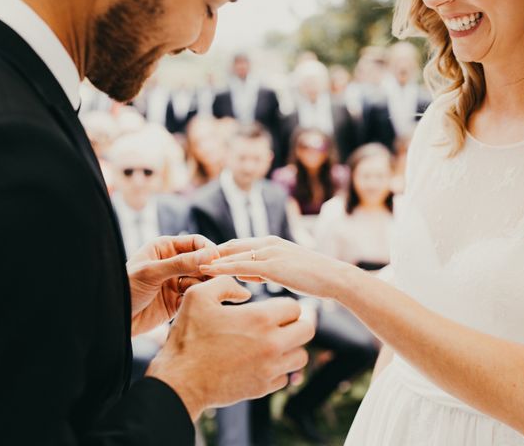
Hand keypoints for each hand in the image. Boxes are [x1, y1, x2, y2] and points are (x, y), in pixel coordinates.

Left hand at [127, 235, 219, 335]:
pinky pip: (195, 296)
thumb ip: (180, 263)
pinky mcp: (177, 301)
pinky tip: (186, 303)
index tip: (215, 261)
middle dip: (208, 270)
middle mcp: (173, 262)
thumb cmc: (125, 288)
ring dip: (201, 286)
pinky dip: (195, 299)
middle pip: (202, 261)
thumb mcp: (152, 272)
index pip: (195, 242)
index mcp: (165, 247)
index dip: (208, 250)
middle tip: (211, 279)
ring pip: (201, 280)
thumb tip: (209, 255)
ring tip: (189, 293)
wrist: (114, 318)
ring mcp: (176, 282)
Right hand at [146, 277, 314, 419]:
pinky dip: (278, 369)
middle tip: (281, 324)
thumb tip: (244, 289)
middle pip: (306, 330)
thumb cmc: (188, 337)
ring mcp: (269, 369)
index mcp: (260, 319)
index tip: (273, 308)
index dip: (283, 305)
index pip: (294, 307)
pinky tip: (260, 361)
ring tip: (272, 343)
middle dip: (296, 324)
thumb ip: (224, 283)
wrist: (180, 381)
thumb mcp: (198, 297)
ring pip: (300, 356)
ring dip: (290, 348)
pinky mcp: (263, 388)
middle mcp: (271, 344)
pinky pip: (285, 377)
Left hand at [199, 236, 353, 298]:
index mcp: (269, 244)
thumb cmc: (313, 279)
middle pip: (230, 246)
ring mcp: (268, 252)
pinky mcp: (271, 265)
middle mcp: (266, 243)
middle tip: (188, 260)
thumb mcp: (284, 272)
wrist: (335, 279)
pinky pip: (240, 266)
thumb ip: (264, 270)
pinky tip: (207, 271)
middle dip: (210, 253)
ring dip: (210, 259)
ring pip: (232, 254)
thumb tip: (246, 275)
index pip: (237, 245)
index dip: (218, 253)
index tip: (201, 260)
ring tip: (189, 264)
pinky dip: (221, 267)